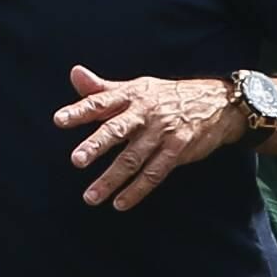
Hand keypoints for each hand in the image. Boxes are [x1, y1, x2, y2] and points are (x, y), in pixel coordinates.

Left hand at [55, 66, 245, 208]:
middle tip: (76, 160)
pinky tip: (120, 203)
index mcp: (130, 96)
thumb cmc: (165, 97)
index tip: (59, 120)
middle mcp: (144, 114)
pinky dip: (137, 190)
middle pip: (117, 130)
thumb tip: (74, 73)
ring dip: (111, 179)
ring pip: (133, 159)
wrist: (217, 103)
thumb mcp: (135, 87)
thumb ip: (101, 88)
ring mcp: (162, 133)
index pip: (100, 101)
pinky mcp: (178, 150)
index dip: (79, 110)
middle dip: (96, 145)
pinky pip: (155, 173)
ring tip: (90, 197)